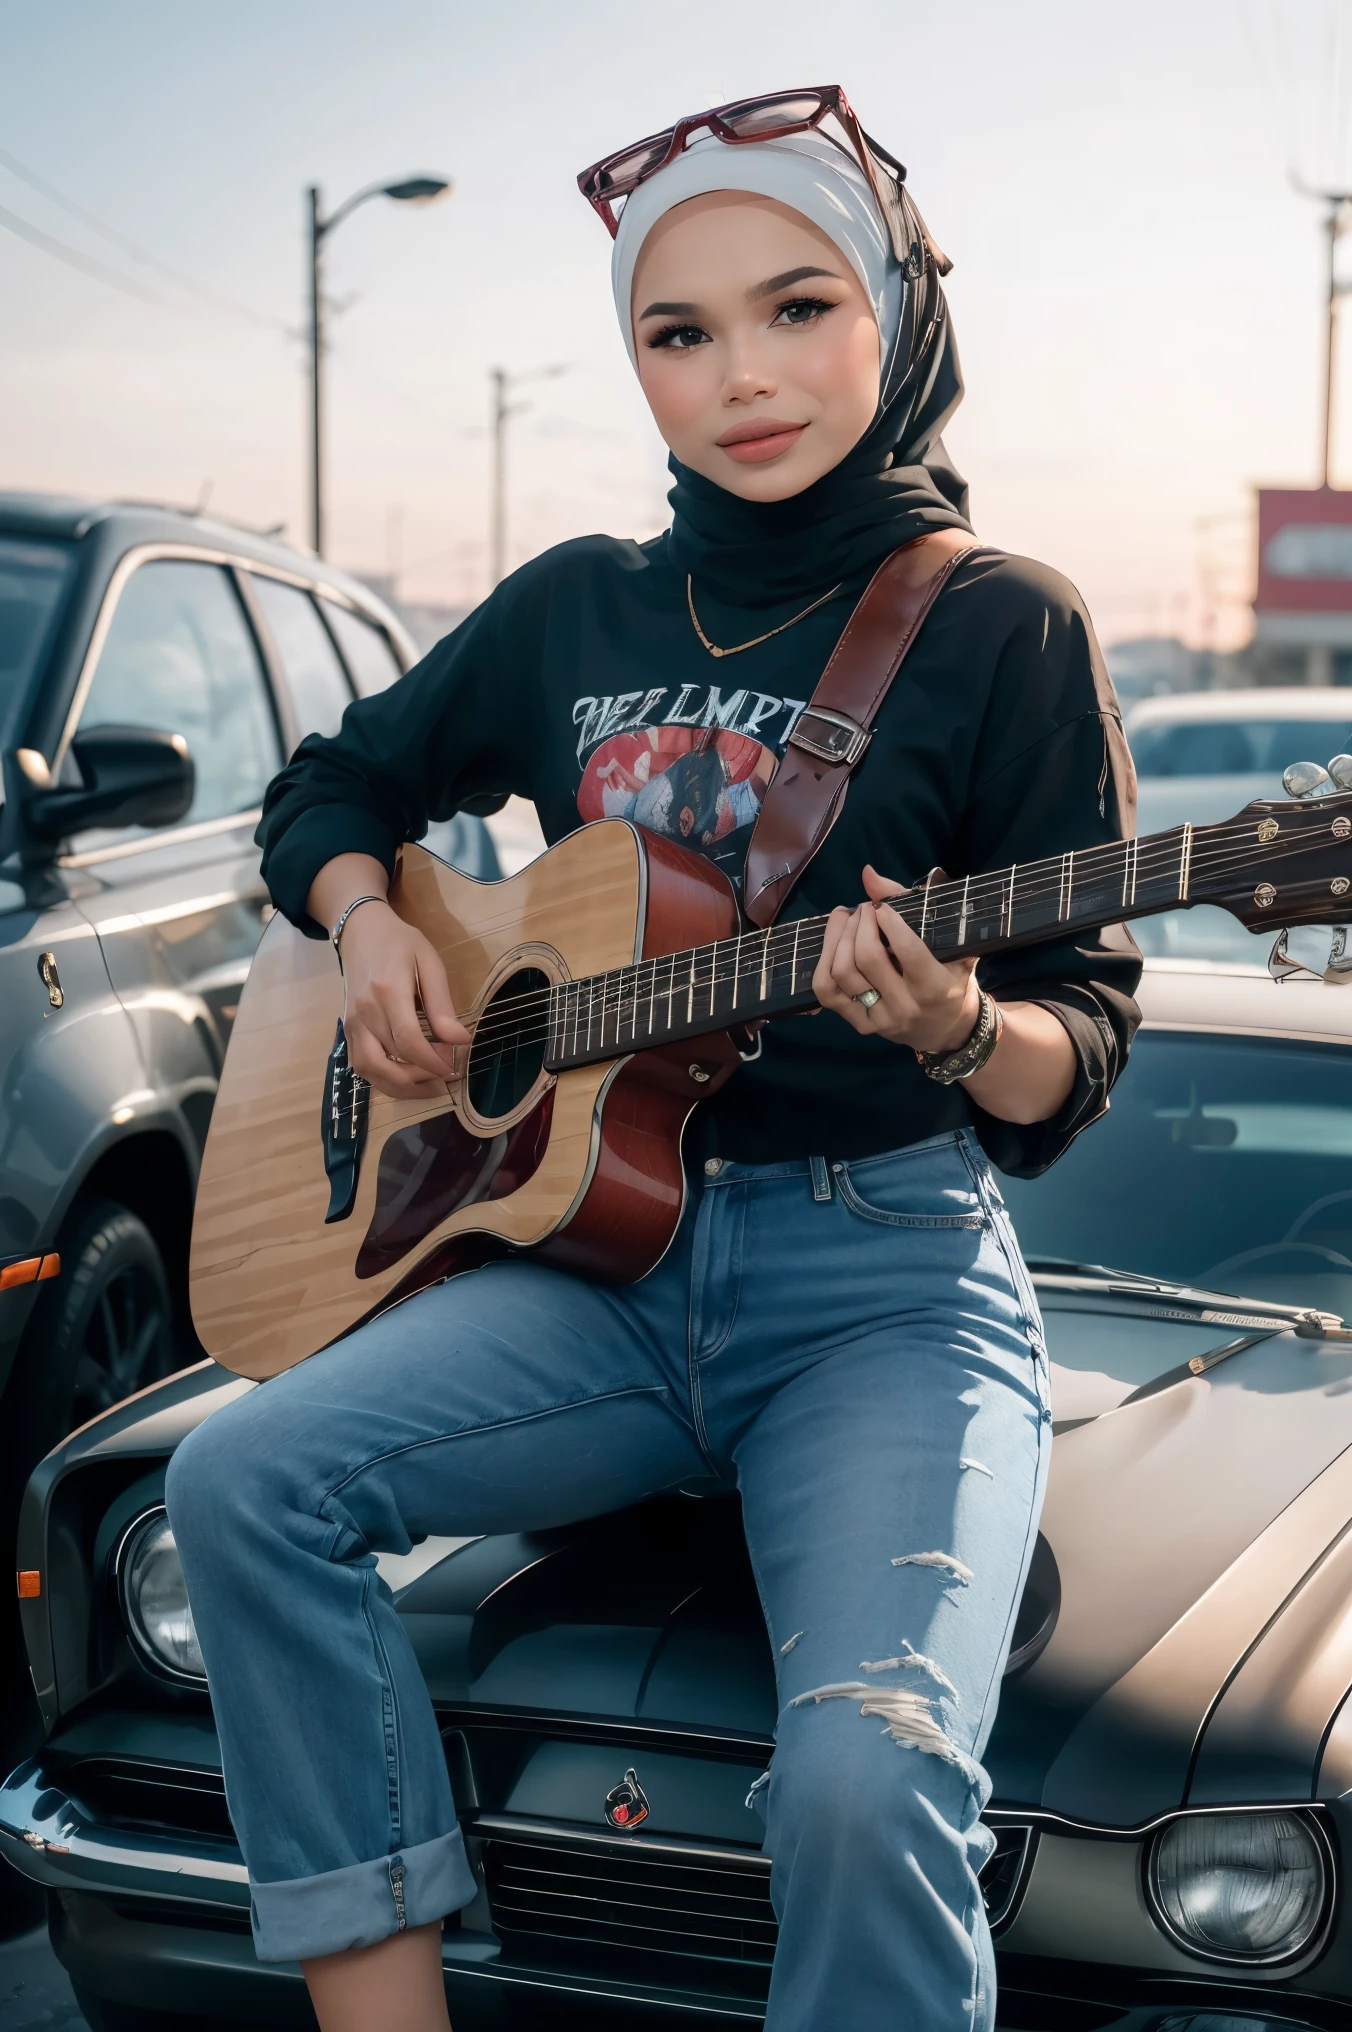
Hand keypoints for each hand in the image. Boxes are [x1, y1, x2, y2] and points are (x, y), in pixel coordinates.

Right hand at [337, 900, 469, 1099]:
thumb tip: (460, 1040)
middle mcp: (365, 1013)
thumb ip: (442, 1004)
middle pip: (388, 1062)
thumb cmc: (400, 942)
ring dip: (399, 1087)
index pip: (408, 1041)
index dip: (432, 1063)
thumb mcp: (429, 963)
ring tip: (427, 1086)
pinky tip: (405, 1078)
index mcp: (388, 992)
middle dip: (419, 1080)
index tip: (454, 1068)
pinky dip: (382, 1079)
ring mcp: (352, 1023)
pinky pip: (360, 1064)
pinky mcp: (348, 1029)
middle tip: (445, 1080)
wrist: (360, 930)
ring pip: (370, 1070)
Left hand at [813, 864, 981, 1053]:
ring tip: (847, 918)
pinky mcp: (859, 1024)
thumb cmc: (952, 977)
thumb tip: (868, 875)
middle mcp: (905, 1006)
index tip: (881, 906)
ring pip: (842, 973)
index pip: (906, 950)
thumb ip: (912, 906)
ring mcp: (879, 1019)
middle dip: (860, 923)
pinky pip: (827, 992)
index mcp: (934, 987)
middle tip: (865, 908)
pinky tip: (833, 942)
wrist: (946, 1027)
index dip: (888, 921)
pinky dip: (824, 961)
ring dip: (838, 937)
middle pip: (867, 958)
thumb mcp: (949, 944)